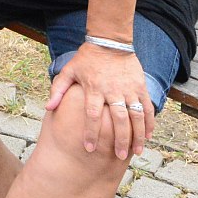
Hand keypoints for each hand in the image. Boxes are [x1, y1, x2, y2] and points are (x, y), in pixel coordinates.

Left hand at [47, 41, 155, 159]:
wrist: (109, 42)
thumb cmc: (86, 59)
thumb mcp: (68, 71)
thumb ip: (58, 90)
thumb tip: (48, 108)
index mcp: (94, 88)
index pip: (92, 115)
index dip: (91, 133)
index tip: (89, 148)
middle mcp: (113, 90)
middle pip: (119, 119)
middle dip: (120, 140)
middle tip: (119, 156)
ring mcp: (129, 89)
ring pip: (136, 116)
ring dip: (137, 135)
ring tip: (136, 151)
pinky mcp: (141, 87)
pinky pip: (148, 107)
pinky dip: (149, 123)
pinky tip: (148, 136)